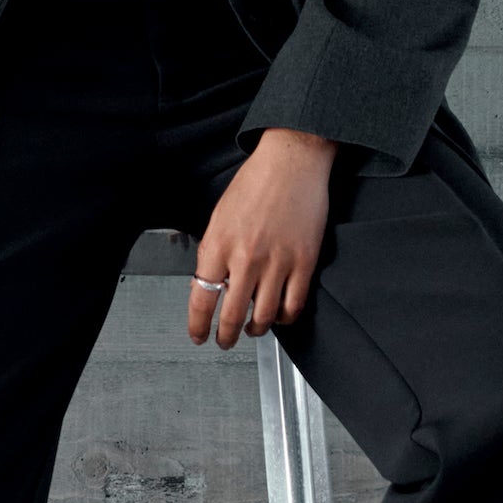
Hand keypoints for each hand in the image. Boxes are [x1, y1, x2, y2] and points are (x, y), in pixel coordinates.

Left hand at [188, 128, 335, 349]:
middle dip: (226, 336)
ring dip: (255, 330)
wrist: (291, 162)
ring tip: (252, 329)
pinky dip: (284, 318)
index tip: (198, 335)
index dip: (198, 326)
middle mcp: (245, 258)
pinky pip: (293, 306)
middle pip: (233, 316)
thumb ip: (215, 254)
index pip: (202, 300)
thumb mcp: (219, 217)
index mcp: (218, 244)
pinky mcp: (304, 263)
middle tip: (224, 341)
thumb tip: (211, 286)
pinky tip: (278, 315)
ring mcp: (277, 262)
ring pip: (264, 318)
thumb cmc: (255, 183)